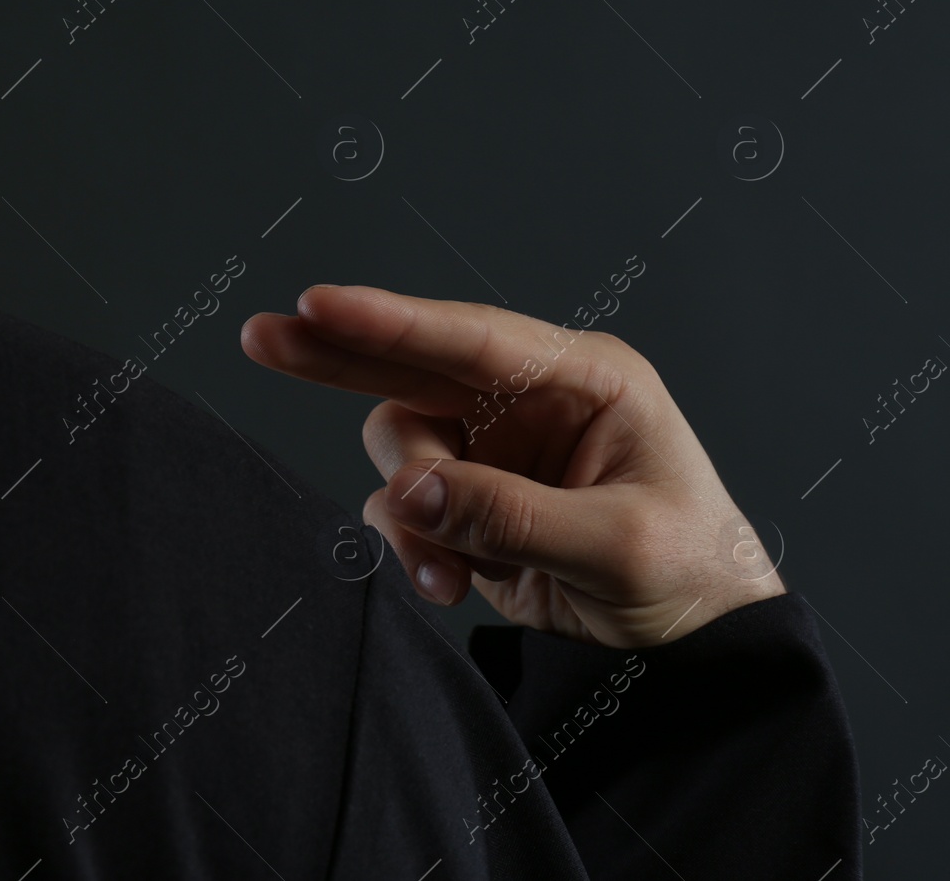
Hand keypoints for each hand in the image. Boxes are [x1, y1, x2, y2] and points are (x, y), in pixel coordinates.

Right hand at [240, 285, 784, 647]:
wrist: (693, 653)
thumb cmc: (690, 575)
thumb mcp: (616, 546)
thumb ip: (510, 515)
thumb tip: (411, 492)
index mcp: (584, 380)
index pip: (472, 339)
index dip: (390, 321)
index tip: (318, 303)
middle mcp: (529, 403)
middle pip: (411, 367)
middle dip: (337, 356)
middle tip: (263, 337)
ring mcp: (494, 453)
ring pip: (400, 449)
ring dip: (407, 509)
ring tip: (447, 571)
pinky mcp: (470, 503)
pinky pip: (404, 509)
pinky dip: (412, 547)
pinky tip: (452, 583)